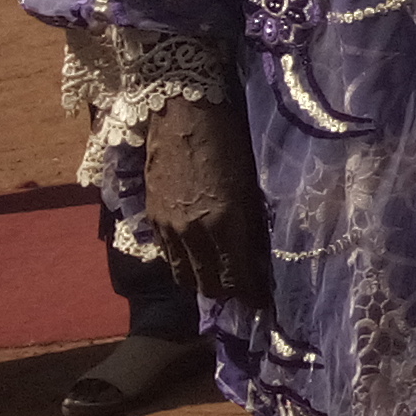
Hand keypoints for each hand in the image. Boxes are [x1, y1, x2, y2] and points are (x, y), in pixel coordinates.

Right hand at [140, 95, 269, 305]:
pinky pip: (167, 255)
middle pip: (208, 284)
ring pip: (184, 274)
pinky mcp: (152, 216)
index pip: (237, 277)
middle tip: (243, 292)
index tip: (263, 302)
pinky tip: (197, 257)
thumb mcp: (252, 182)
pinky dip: (183, 263)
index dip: (251, 295)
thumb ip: (254, 222)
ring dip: (202, 282)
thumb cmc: (229, 140)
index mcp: (225, 223)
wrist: (182, 113)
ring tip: (220, 279)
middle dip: (227, 293)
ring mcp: (168, 227)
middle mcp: (193, 232)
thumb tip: (262, 252)